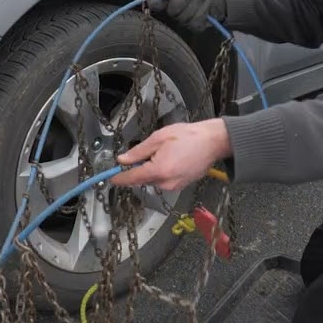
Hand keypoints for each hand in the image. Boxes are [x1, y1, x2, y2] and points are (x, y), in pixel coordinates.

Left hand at [110, 119, 231, 191]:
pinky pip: (164, 180)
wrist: (213, 142)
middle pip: (143, 179)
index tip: (110, 178)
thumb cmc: (188, 136)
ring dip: (152, 169)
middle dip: (140, 168)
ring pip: (154, 180)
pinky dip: (163, 171)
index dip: (119, 178)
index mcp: (158, 171)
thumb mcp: (158, 138)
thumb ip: (138, 152)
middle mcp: (166, 183)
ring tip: (166, 152)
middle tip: (149, 150)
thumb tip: (123, 160)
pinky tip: (172, 158)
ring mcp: (175, 186)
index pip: (132, 178)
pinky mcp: (181, 185)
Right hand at [154, 0, 225, 31]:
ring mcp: (184, 21)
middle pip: (173, 10)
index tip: (150, 3)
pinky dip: (203, 10)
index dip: (153, 4)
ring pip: (185, 17)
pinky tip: (207, 4)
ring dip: (197, 2)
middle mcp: (175, 12)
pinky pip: (195, 22)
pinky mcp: (195, 27)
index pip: (158, 3)